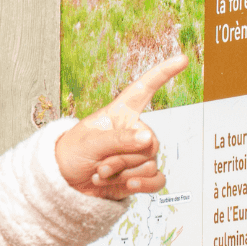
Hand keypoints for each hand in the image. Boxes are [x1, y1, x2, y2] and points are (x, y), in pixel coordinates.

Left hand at [55, 54, 187, 200]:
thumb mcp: (89, 142)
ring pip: (150, 165)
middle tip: (99, 165)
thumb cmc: (71, 155)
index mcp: (120, 113)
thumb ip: (119, 140)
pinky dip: (145, 186)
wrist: (64, 184)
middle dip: (123, 159)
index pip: (144, 89)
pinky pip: (157, 181)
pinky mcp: (140, 176)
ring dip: (123, 174)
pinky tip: (130, 186)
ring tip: (99, 174)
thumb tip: (149, 140)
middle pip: (150, 144)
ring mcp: (137, 155)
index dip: (162, 73)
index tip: (182, 58)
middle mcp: (133, 132)